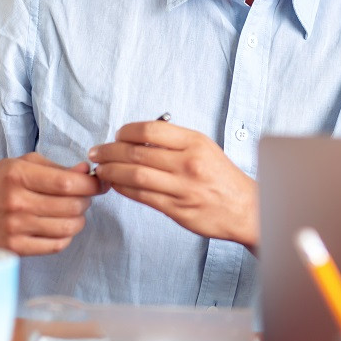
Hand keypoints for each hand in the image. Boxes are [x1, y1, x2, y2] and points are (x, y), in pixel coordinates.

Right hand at [0, 152, 104, 255]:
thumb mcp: (21, 165)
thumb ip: (56, 167)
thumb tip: (87, 172)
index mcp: (18, 174)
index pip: (68, 183)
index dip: (92, 184)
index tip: (100, 184)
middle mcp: (15, 201)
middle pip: (72, 205)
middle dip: (86, 201)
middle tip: (83, 198)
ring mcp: (14, 228)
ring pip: (68, 226)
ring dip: (79, 219)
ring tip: (72, 213)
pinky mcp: (14, 248)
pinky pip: (56, 245)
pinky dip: (65, 236)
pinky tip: (59, 227)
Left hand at [88, 119, 258, 247]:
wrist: (245, 208)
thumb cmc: (222, 177)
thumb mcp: (205, 148)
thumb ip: (175, 142)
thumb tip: (138, 138)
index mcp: (195, 143)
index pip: (150, 131)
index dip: (126, 131)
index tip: (117, 135)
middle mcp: (188, 163)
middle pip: (137, 153)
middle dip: (109, 151)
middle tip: (96, 152)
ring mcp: (182, 188)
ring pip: (134, 176)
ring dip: (111, 171)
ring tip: (100, 169)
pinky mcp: (176, 209)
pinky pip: (141, 197)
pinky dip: (123, 189)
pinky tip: (115, 185)